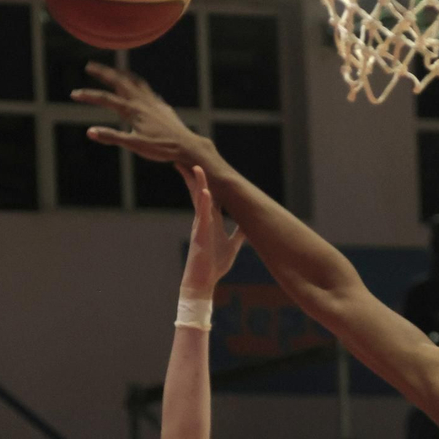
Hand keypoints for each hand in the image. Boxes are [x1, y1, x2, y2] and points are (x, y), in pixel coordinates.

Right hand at [74, 62, 208, 163]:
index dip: (88, 96)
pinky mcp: (162, 106)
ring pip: (135, 81)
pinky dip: (138, 85)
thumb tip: (90, 132)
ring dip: (122, 74)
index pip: (105, 99)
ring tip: (114, 71)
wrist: (187, 146)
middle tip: (90, 66)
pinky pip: (147, 90)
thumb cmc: (161, 148)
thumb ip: (112, 137)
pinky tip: (138, 88)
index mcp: (133, 110)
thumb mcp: (134, 145)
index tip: (74, 94)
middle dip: (103, 72)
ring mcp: (153, 102)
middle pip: (120, 81)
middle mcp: (142, 101)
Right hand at [179, 163, 245, 294]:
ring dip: (198, 183)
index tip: (202, 164)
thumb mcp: (232, 246)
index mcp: (211, 220)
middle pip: (199, 192)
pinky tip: (205, 192)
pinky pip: (202, 216)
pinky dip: (204, 203)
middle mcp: (204, 219)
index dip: (206, 180)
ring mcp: (200, 226)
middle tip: (189, 156)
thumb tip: (249, 225)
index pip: (208, 195)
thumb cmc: (214, 265)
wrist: (202, 282)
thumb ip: (239, 234)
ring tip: (196, 166)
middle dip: (195, 174)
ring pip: (199, 200)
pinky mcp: (200, 235)